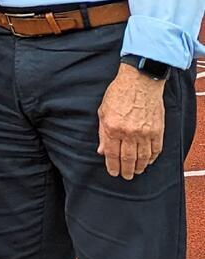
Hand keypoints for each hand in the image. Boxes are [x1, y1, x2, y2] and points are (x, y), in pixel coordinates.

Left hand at [97, 64, 166, 179]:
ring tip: (137, 171)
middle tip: (126, 176)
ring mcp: (145, 132)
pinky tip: (149, 161)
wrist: (140, 82)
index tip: (113, 173)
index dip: (112, 166)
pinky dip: (152, 158)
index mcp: (113, 128)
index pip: (112, 154)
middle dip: (126, 170)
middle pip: (128, 159)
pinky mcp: (158, 130)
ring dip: (140, 167)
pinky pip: (156, 150)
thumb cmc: (118, 94)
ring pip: (143, 157)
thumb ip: (102, 133)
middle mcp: (129, 133)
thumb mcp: (103, 111)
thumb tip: (101, 151)